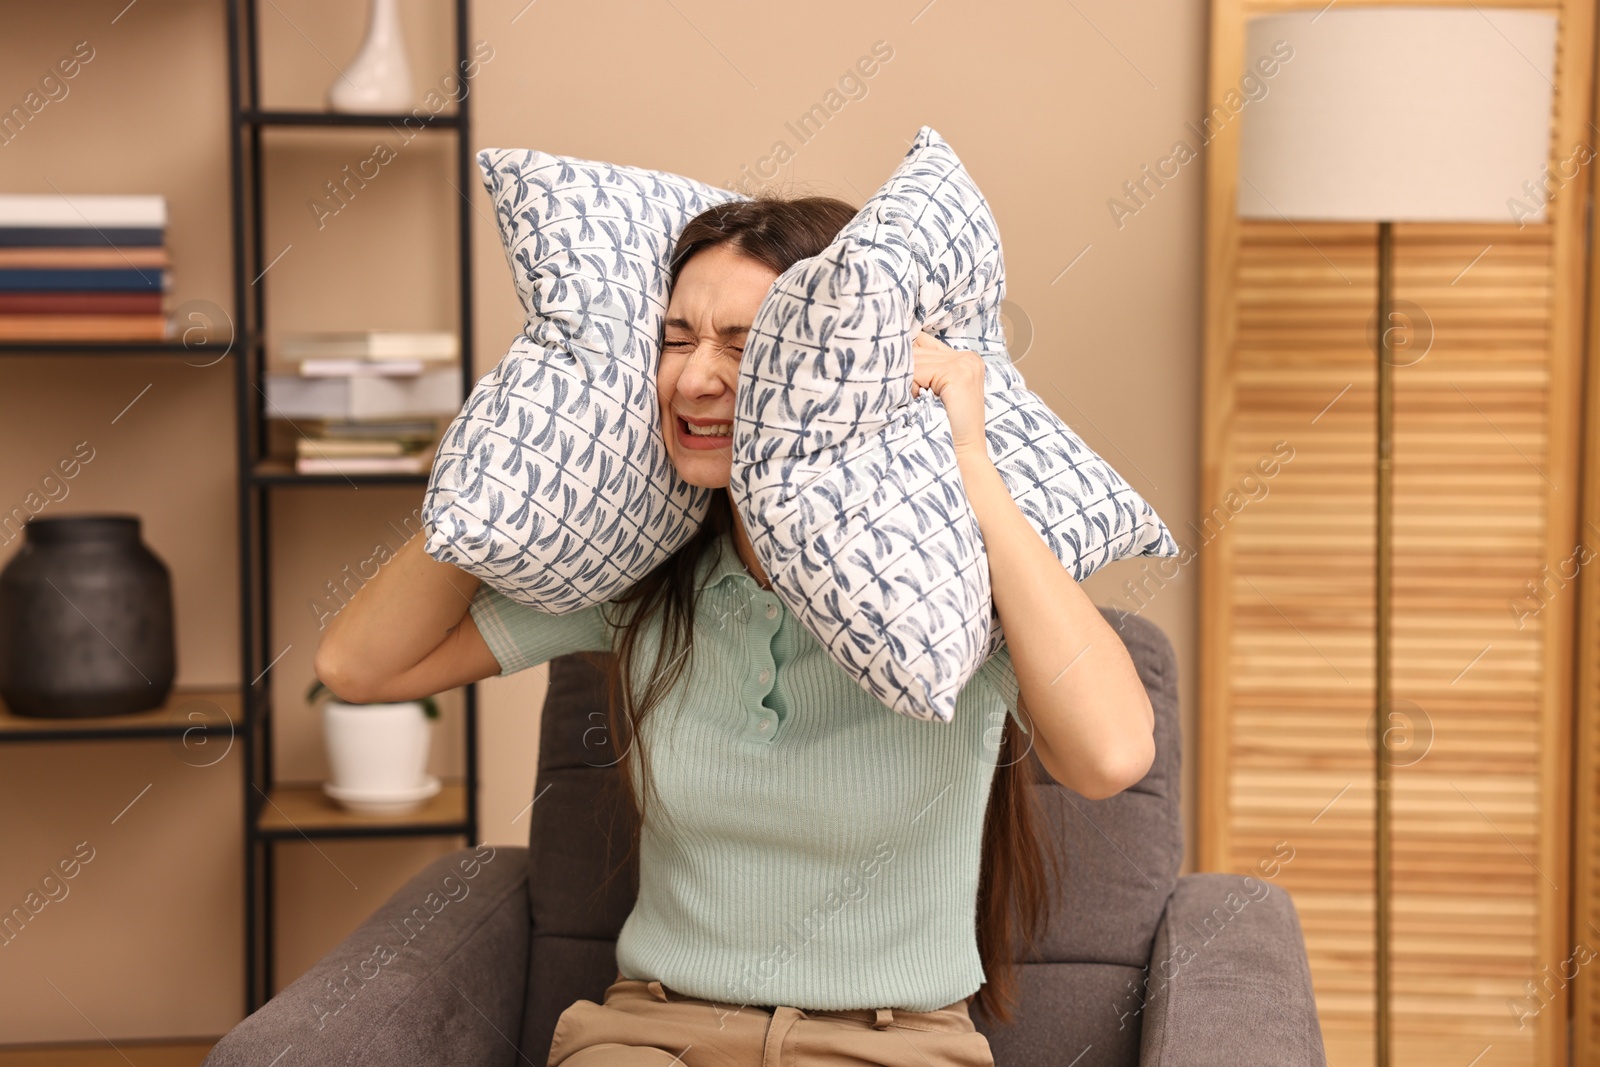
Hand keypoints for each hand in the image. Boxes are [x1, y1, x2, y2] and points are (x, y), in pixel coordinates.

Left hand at [911, 330, 988, 459]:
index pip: (922, 342)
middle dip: (907, 373)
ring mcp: (965, 363)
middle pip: (917, 348)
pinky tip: (922, 403)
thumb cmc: (942, 429)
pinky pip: (916, 371)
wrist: (962, 457)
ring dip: (908, 383)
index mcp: (965, 359)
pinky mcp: (957, 373)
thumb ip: (924, 370)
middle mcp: (968, 357)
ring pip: (914, 360)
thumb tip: (893, 352)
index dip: (910, 363)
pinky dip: (911, 388)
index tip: (910, 387)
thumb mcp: (934, 393)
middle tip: (915, 398)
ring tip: (920, 403)